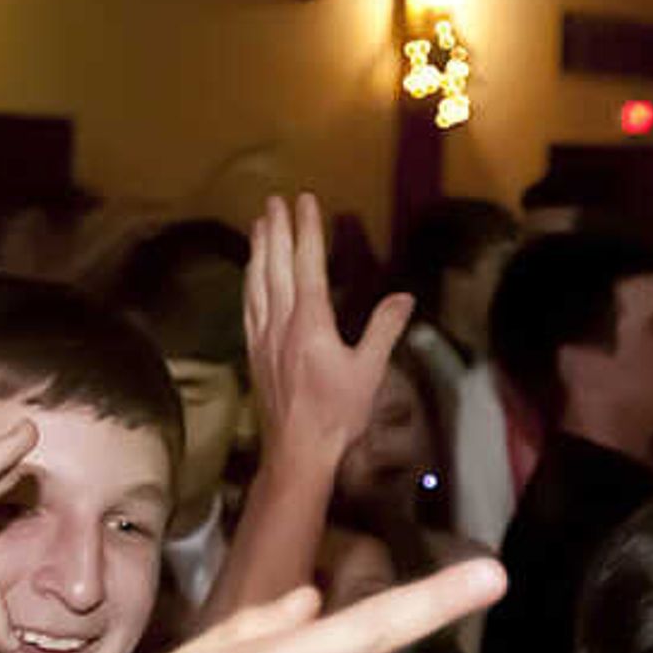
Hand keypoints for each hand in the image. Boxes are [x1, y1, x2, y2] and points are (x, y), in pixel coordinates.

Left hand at [245, 193, 412, 471]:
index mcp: (310, 322)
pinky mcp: (254, 353)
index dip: (306, 230)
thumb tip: (404, 297)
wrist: (297, 451)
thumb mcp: (370, 371)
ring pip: (256, 283)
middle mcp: (281, 323)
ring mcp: (263, 337)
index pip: (307, 264)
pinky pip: (248, 306)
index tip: (304, 201)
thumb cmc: (337, 414)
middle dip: (276, 231)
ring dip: (258, 250)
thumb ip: (384, 330)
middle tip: (273, 201)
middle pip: (275, 266)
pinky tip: (250, 275)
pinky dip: (249, 282)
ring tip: (259, 225)